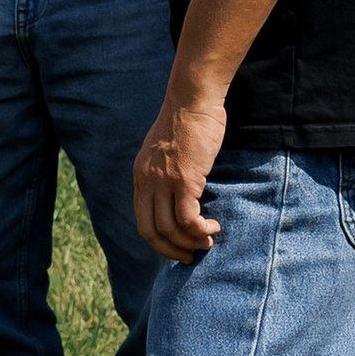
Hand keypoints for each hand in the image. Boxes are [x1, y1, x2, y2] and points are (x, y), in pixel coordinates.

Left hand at [134, 78, 226, 262]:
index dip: (159, 241)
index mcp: (141, 175)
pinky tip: (213, 227)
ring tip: (208, 241)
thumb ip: (166, 173)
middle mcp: (147, 181)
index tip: (177, 247)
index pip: (142, 220)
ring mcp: (164, 181)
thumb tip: (181, 196)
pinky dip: (200, 229)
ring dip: (190, 242)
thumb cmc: (188, 122)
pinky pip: (188, 218)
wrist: (193, 99)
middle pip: (150, 231)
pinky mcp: (184, 179)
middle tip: (190, 256)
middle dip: (170, 250)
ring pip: (170, 228)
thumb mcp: (167, 151)